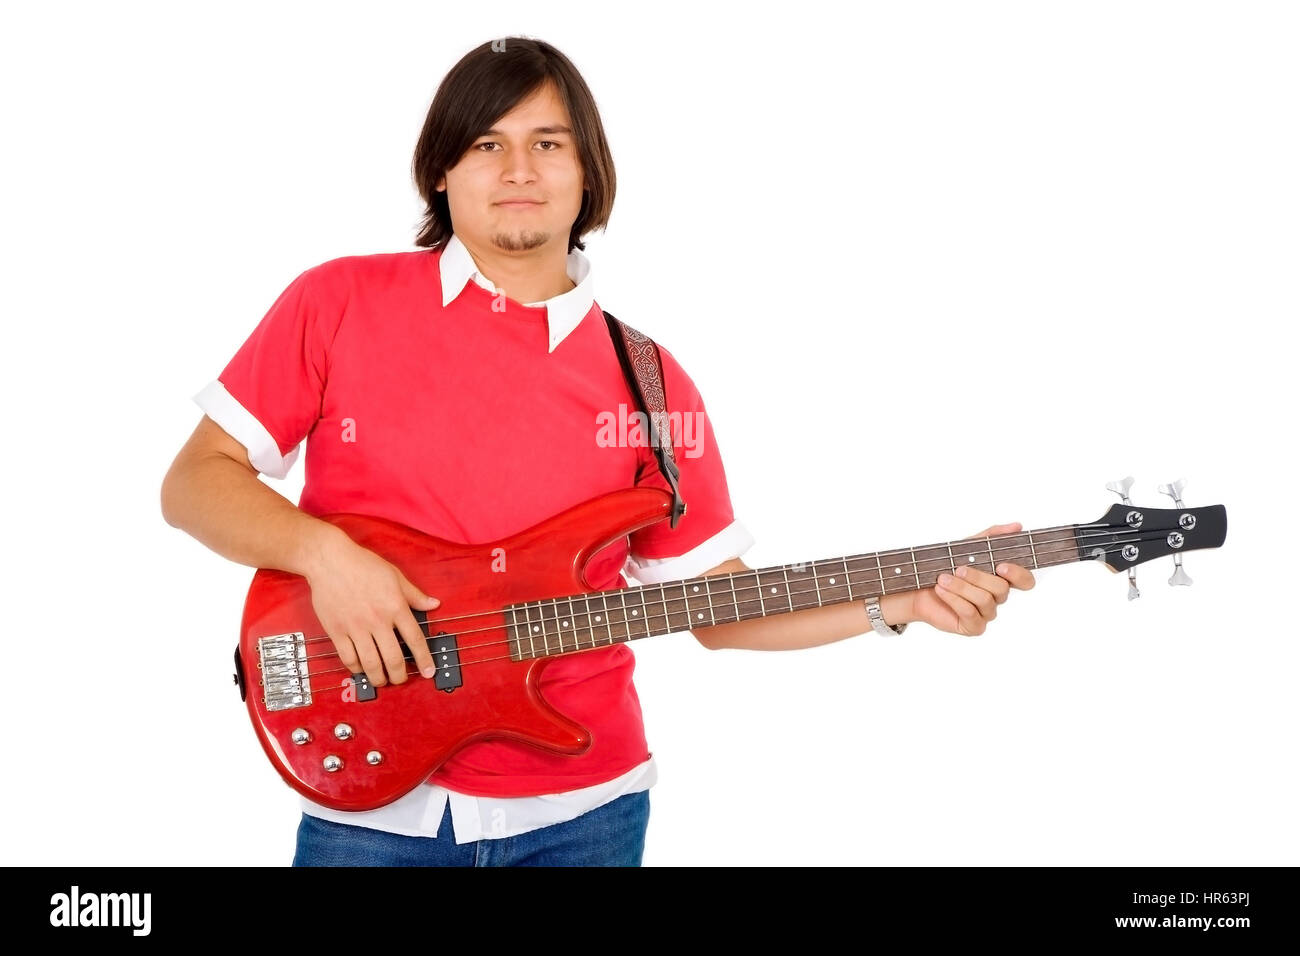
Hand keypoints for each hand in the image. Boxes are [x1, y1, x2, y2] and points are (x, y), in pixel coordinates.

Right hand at [304, 529, 440, 685]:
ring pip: (371, 663)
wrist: (330, 560)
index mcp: (395, 606)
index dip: (424, 659)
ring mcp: (356, 627)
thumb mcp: (395, 575)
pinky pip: (348, 657)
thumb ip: (415, 594)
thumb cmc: (364, 565)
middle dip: (399, 676)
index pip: (415, 639)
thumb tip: (434, 604)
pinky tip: (361, 669)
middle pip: (393, 658)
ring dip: (379, 678)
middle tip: (401, 680)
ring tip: (382, 680)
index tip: (428, 672)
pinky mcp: (337, 631)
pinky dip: (357, 668)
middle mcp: (377, 620)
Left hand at [907, 522, 1035, 635]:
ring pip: (985, 601)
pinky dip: (954, 600)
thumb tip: (1016, 526)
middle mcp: (996, 598)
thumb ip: (991, 536)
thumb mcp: (966, 547)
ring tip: (942, 579)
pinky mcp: (973, 627)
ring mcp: (986, 613)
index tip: (1001, 566)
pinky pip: (971, 614)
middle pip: (1002, 589)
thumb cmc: (943, 568)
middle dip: (978, 577)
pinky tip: (941, 590)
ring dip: (961, 587)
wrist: (917, 588)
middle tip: (958, 569)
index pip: (1025, 581)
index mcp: (1000, 578)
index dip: (1018, 575)